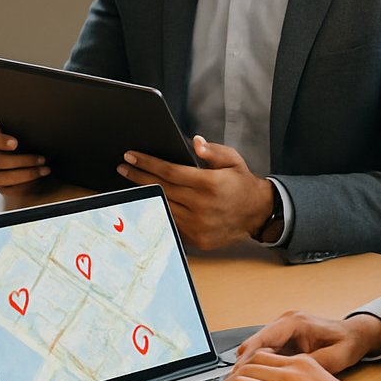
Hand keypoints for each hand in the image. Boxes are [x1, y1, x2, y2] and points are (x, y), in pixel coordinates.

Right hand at [0, 123, 50, 190]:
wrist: (35, 158)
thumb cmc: (30, 142)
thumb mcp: (27, 133)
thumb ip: (27, 131)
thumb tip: (42, 131)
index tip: (15, 143)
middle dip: (21, 161)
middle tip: (41, 159)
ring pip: (1, 177)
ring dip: (25, 174)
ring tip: (43, 170)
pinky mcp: (0, 186)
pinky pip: (8, 189)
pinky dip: (24, 186)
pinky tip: (38, 180)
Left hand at [117, 136, 271, 248]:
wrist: (258, 213)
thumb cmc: (240, 183)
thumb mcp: (232, 160)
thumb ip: (212, 151)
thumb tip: (194, 142)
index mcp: (209, 184)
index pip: (169, 171)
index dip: (147, 163)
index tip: (130, 156)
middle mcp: (203, 206)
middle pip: (161, 188)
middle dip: (138, 177)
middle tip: (123, 168)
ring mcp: (199, 225)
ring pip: (162, 206)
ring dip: (144, 194)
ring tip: (131, 183)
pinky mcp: (197, 239)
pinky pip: (171, 223)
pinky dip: (158, 211)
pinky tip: (148, 200)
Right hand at [233, 310, 380, 374]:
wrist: (356, 335)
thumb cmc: (347, 344)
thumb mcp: (333, 359)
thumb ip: (308, 365)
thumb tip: (286, 377)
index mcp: (294, 322)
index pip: (262, 340)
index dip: (246, 361)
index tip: (235, 378)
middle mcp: (283, 324)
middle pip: (253, 346)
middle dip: (239, 369)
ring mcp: (281, 331)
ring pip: (255, 352)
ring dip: (244, 372)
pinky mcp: (283, 341)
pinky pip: (263, 356)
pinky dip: (255, 371)